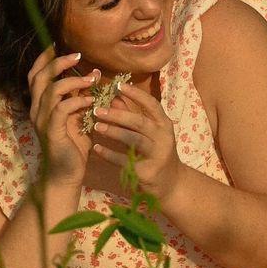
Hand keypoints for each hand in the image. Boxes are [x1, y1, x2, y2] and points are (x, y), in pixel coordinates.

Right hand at [28, 48, 96, 185]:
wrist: (67, 172)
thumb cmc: (74, 141)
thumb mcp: (78, 113)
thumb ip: (81, 94)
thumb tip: (93, 72)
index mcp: (41, 103)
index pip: (35, 75)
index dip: (44, 58)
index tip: (57, 44)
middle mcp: (37, 109)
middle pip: (39, 77)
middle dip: (58, 63)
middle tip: (78, 56)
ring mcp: (42, 121)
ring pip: (51, 90)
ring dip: (73, 81)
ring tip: (92, 79)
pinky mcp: (52, 131)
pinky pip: (62, 109)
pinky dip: (77, 100)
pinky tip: (90, 100)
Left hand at [91, 80, 181, 202]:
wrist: (170, 182)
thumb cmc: (156, 151)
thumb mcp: (150, 132)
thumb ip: (134, 115)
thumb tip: (115, 97)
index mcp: (164, 123)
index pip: (151, 104)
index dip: (136, 94)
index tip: (119, 86)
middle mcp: (163, 136)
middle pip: (139, 122)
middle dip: (118, 114)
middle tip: (98, 109)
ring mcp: (156, 154)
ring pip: (133, 140)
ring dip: (113, 132)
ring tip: (96, 127)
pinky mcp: (146, 171)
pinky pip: (124, 160)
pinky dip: (109, 154)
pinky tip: (96, 149)